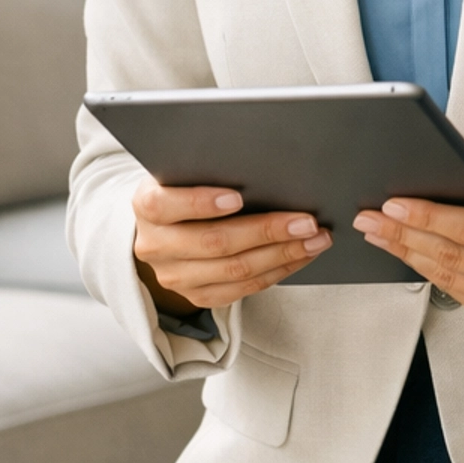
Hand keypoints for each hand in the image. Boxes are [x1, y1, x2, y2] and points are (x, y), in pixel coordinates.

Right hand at [133, 181, 330, 314]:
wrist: (166, 228)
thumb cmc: (186, 189)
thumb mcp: (186, 173)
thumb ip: (211, 169)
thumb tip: (267, 166)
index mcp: (147, 206)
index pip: (165, 205)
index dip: (201, 202)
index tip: (238, 197)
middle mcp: (156, 246)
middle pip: (214, 242)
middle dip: (267, 231)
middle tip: (307, 221)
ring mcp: (176, 276)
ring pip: (235, 270)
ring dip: (283, 254)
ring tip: (316, 239)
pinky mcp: (197, 296)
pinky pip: (244, 288)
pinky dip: (278, 271)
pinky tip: (302, 255)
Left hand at [352, 157, 463, 325]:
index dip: (429, 216)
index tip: (394, 203)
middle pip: (453, 256)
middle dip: (404, 235)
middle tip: (368, 218)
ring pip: (451, 278)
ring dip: (409, 254)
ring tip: (378, 234)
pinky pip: (460, 293)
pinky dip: (430, 272)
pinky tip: (409, 253)